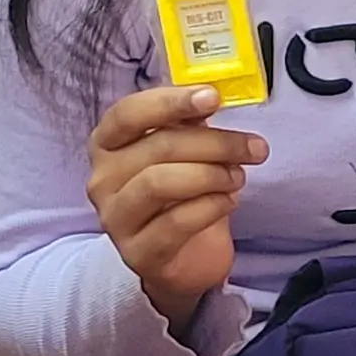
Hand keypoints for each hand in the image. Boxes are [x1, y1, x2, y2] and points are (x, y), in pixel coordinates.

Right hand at [86, 85, 265, 334]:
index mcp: (106, 143)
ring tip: (239, 176)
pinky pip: (176, 222)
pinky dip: (211, 206)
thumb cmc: (179, 195)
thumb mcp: (181, 152)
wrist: (180, 259)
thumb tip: (209, 96)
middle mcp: (102, 179)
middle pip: (157, 147)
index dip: (170, 101)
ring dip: (211, 174)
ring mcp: (115, 218)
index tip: (213, 97)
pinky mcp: (138, 253)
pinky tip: (229, 201)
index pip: (128, 113)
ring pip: (160, 182)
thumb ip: (186, 123)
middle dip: (214, 143)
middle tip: (254, 147)